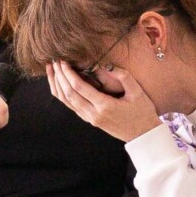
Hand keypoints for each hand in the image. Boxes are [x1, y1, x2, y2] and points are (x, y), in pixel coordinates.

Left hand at [46, 58, 160, 143]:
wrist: (143, 135)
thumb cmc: (143, 112)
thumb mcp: (137, 92)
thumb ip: (123, 76)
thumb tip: (106, 65)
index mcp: (104, 106)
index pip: (79, 88)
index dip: (68, 73)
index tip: (63, 61)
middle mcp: (93, 114)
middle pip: (68, 94)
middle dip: (59, 76)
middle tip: (55, 61)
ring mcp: (90, 119)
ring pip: (66, 102)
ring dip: (57, 85)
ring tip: (51, 70)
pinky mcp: (89, 120)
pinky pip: (71, 106)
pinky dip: (61, 94)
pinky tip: (58, 84)